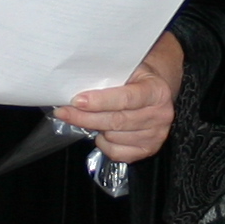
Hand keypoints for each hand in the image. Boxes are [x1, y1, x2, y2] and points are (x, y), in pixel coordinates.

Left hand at [57, 33, 184, 163]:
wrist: (156, 92)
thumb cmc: (137, 79)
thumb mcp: (127, 70)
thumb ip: (108, 79)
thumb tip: (75, 86)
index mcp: (156, 91)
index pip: (125, 99)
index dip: (99, 101)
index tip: (77, 101)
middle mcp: (160, 115)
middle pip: (116, 121)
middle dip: (85, 117)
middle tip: (64, 112)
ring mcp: (156, 135)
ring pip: (113, 137)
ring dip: (94, 128)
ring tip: (88, 117)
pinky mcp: (149, 149)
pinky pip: (117, 152)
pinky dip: (104, 144)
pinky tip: (103, 132)